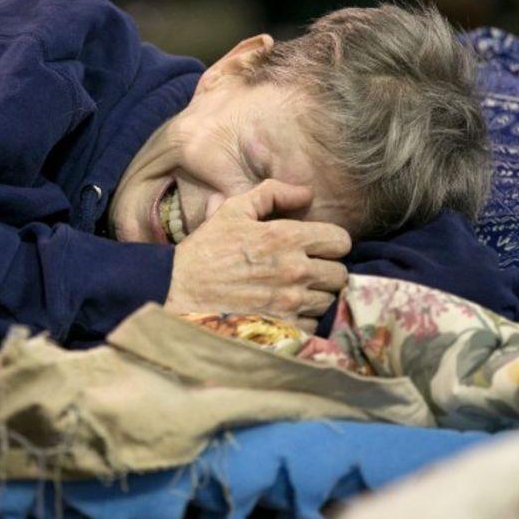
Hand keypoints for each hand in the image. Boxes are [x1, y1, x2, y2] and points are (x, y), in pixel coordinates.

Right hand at [164, 180, 350, 332]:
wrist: (177, 290)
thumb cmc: (206, 249)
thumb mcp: (233, 211)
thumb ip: (272, 193)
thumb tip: (306, 192)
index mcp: (287, 237)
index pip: (341, 241)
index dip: (330, 242)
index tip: (316, 247)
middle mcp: (295, 269)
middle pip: (340, 273)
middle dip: (326, 270)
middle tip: (306, 271)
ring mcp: (290, 301)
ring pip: (328, 300)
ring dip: (315, 296)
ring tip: (293, 292)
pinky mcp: (282, 326)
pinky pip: (312, 324)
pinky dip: (302, 319)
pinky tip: (282, 310)